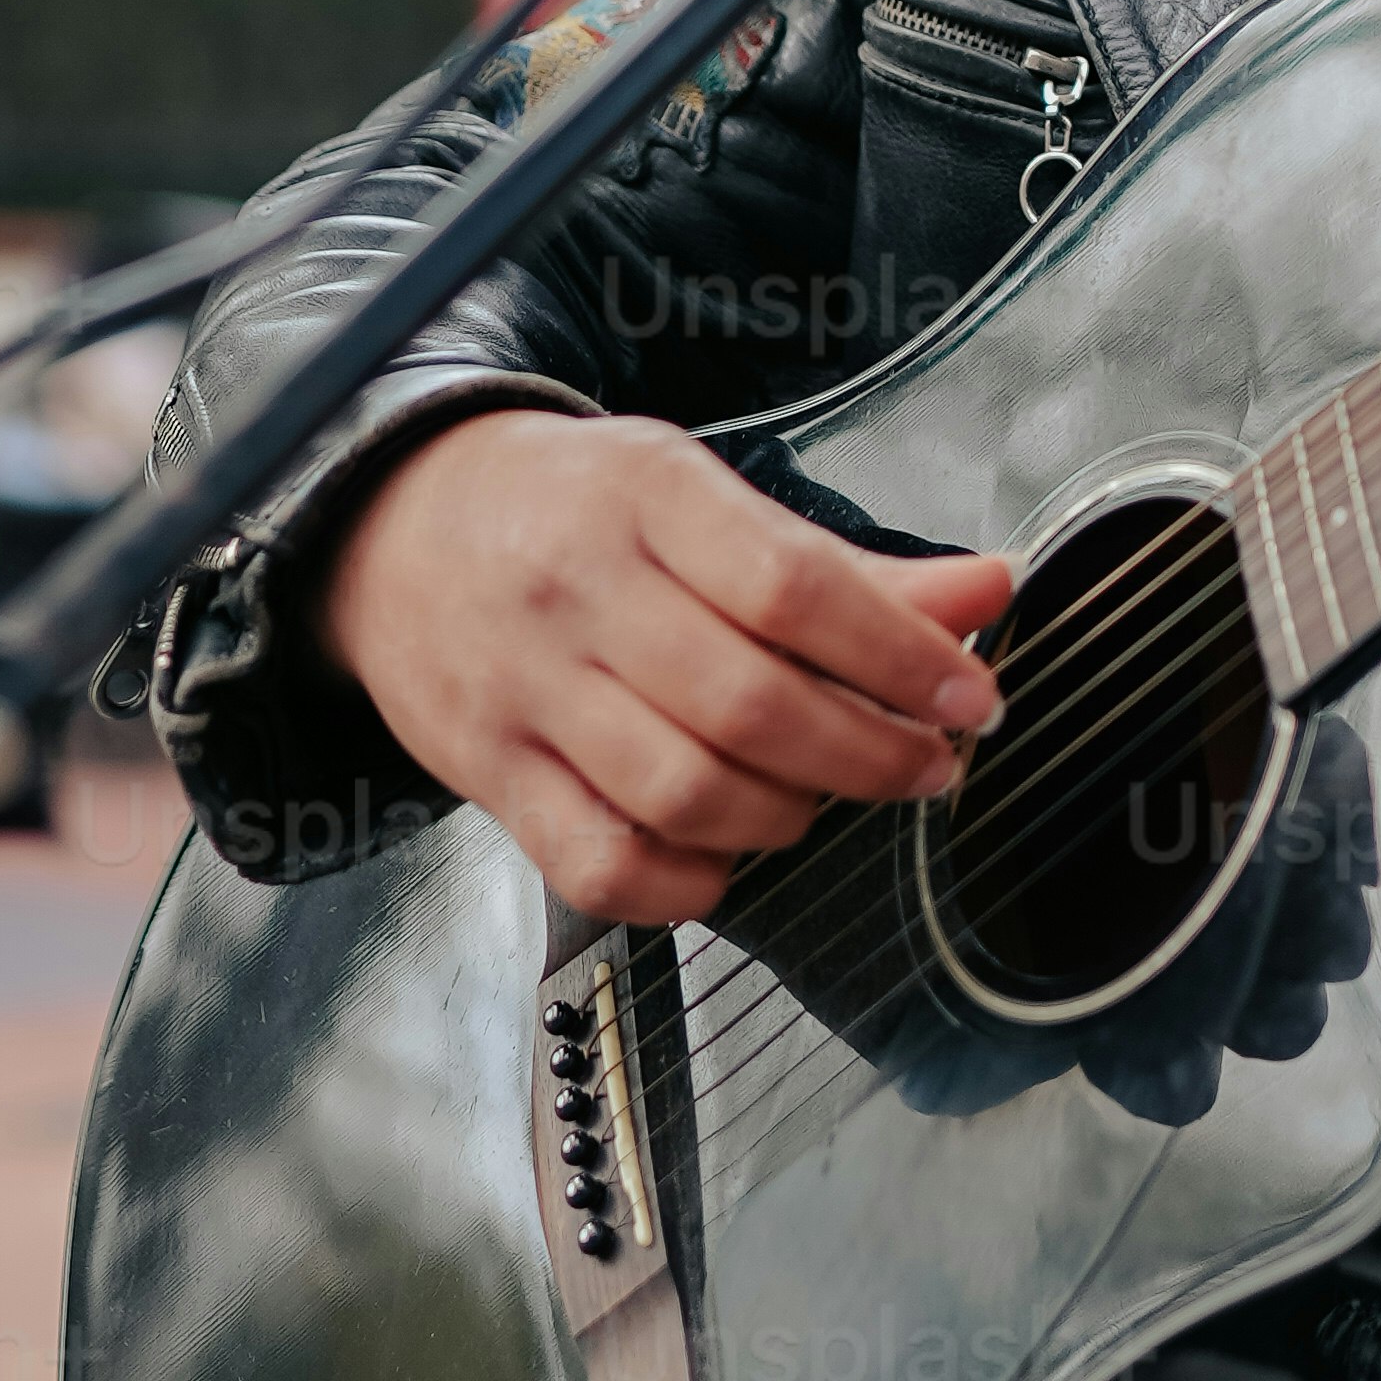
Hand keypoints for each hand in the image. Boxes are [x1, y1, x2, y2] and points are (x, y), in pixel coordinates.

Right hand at [319, 405, 1008, 928]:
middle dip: (870, 754)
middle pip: (751, 704)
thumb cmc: (571, 507)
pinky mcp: (487, 771)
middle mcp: (580, 592)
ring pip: (684, 792)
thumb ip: (844, 564)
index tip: (971, 696)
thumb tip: (987, 591)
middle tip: (928, 764)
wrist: (392, 521)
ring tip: (823, 797)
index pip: (795, 588)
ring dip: (788, 817)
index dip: (901, 655)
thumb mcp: (699, 495)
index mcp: (647, 498)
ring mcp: (525, 689)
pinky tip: (726, 857)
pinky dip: (686, 885)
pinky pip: (599, 863)